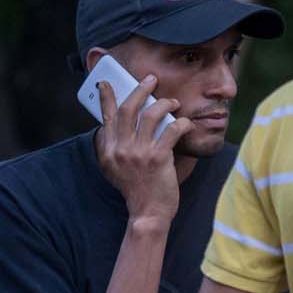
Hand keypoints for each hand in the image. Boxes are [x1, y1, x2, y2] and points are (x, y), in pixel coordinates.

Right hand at [95, 76, 192, 222]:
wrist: (148, 213)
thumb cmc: (136, 190)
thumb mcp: (113, 169)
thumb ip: (112, 148)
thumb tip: (112, 126)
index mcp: (108, 150)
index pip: (106, 117)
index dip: (107, 98)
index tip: (106, 83)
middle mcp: (121, 149)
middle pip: (129, 109)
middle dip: (141, 90)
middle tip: (151, 80)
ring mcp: (139, 153)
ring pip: (151, 115)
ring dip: (164, 103)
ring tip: (173, 103)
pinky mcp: (159, 158)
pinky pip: (171, 130)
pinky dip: (181, 123)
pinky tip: (186, 123)